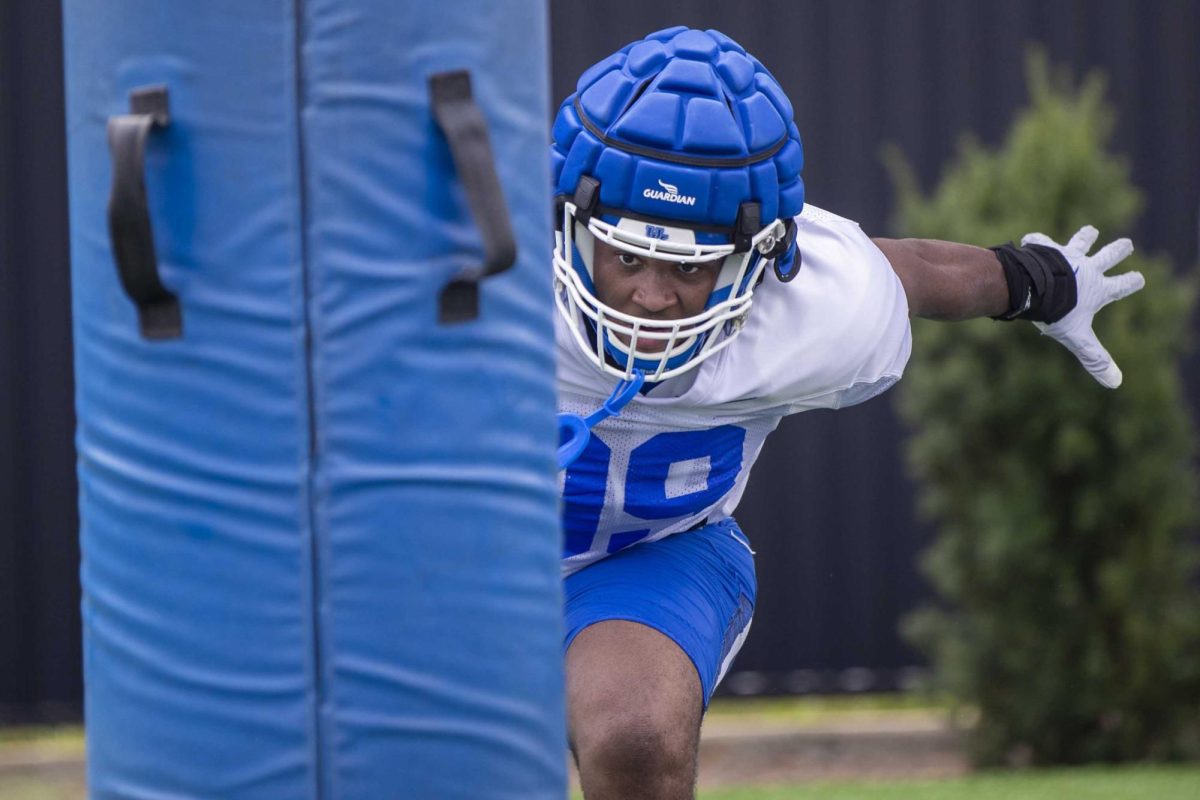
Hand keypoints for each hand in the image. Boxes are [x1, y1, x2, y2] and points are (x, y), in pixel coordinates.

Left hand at [1021, 226, 1143, 388]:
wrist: (1034, 288)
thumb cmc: (1057, 312)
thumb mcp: (1078, 338)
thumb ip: (1095, 359)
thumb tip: (1116, 383)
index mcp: (1098, 289)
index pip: (1122, 286)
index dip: (1131, 282)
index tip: (1139, 278)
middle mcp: (1087, 268)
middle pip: (1109, 256)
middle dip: (1118, 250)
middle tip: (1127, 244)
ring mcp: (1067, 256)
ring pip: (1081, 242)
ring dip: (1086, 237)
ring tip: (1091, 231)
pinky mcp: (1047, 249)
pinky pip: (1041, 243)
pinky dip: (1037, 242)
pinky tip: (1030, 239)